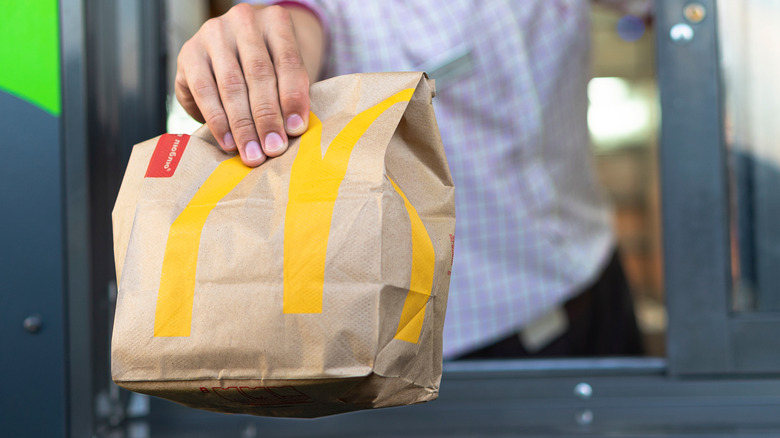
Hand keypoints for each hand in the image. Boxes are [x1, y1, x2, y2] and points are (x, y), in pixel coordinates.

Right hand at [175, 3, 322, 165]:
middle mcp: (243, 21)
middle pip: (259, 74)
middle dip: (267, 117)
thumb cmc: (269, 67)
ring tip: (252, 153)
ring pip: (231, 85)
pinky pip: (204, 91)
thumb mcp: (285, 73)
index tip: (296, 130)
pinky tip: (228, 142)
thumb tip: (291, 131)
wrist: (234, 51)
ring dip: (242, 125)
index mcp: (276, 21)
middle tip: (273, 149)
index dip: (293, 98)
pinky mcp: (190, 53)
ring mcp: (213, 34)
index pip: (288, 61)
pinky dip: (217, 121)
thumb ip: (290, 95)